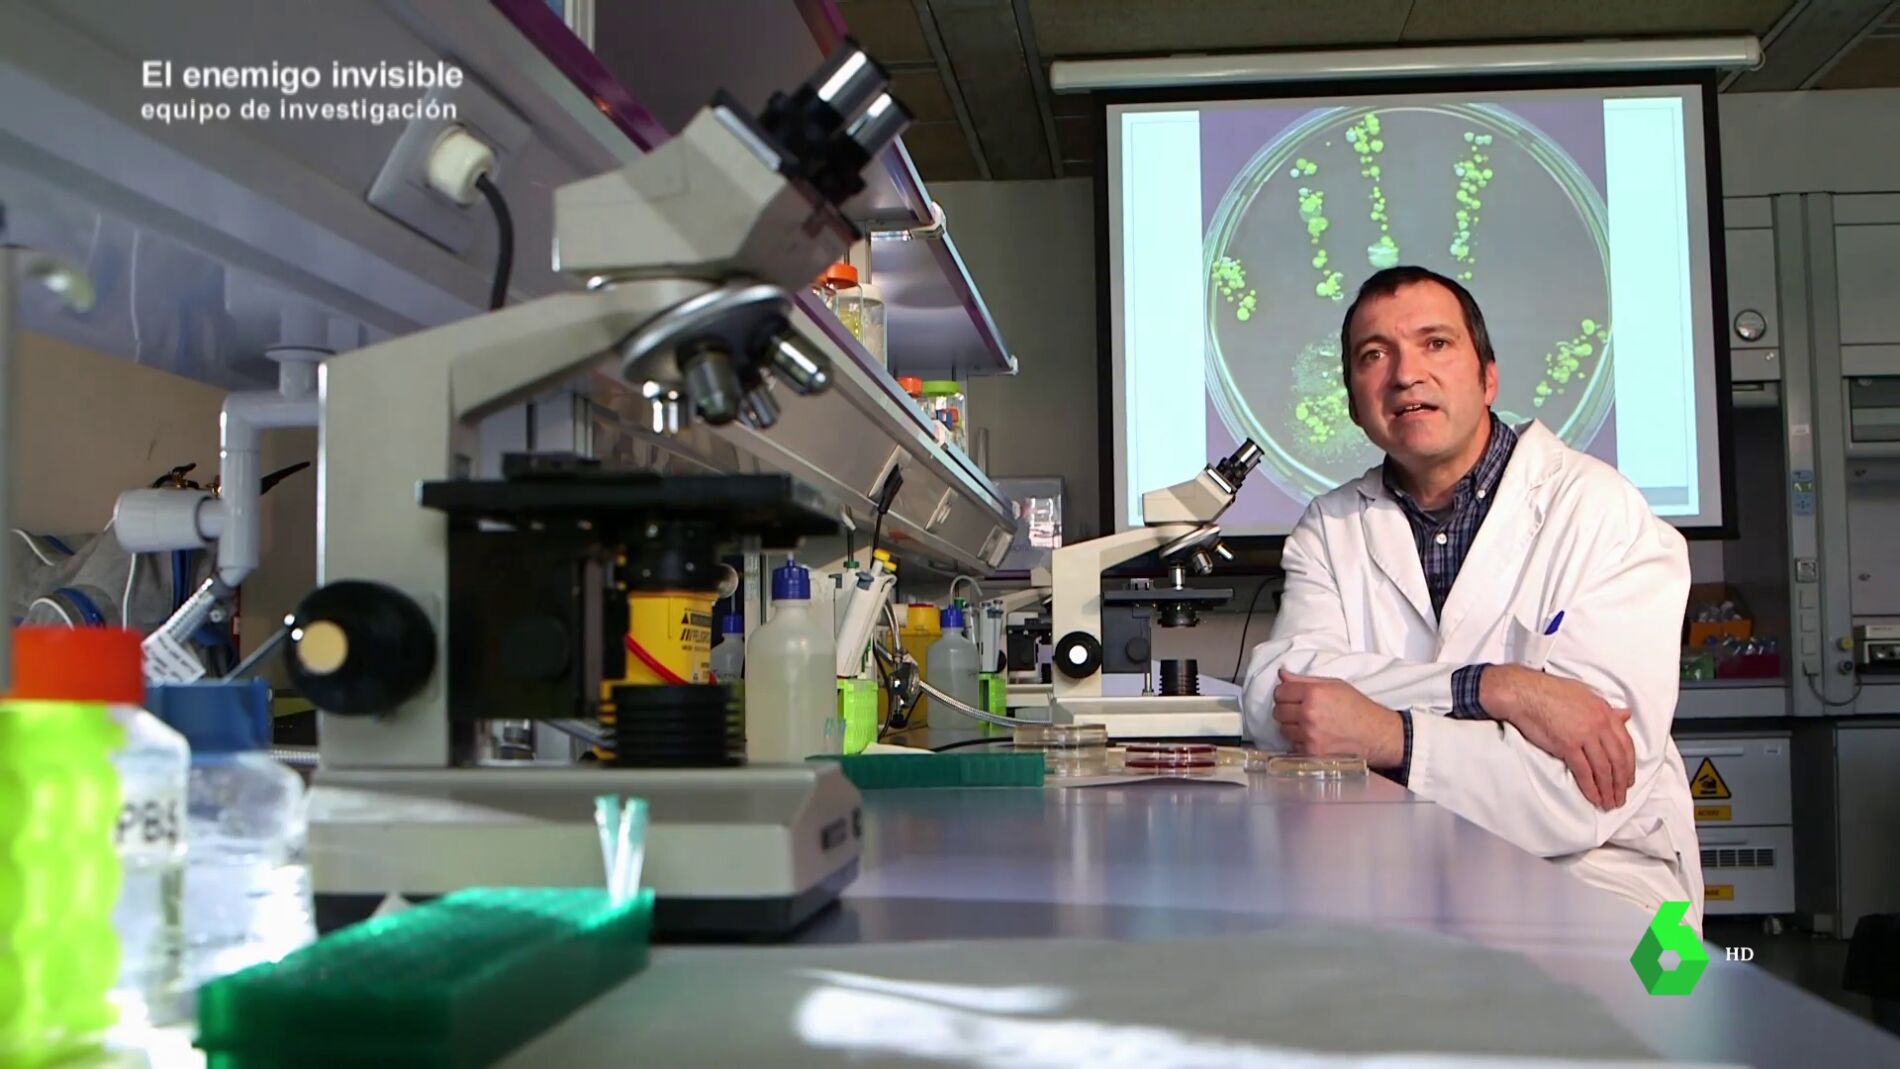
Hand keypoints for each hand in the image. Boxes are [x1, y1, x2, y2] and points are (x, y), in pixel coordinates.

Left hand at [1272, 668, 1404, 768]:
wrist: (1376, 734)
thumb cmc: (1358, 708)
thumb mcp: (1334, 685)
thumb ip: (1305, 679)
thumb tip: (1282, 674)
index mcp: (1314, 693)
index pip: (1280, 692)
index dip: (1285, 694)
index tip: (1292, 696)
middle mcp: (1309, 714)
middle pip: (1278, 711)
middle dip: (1286, 710)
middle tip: (1300, 711)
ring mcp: (1309, 735)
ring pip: (1283, 729)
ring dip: (1291, 727)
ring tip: (1309, 724)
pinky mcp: (1311, 752)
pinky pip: (1293, 745)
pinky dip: (1300, 742)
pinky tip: (1314, 736)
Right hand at [1483, 664, 1634, 810]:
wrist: (1525, 693)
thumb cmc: (1550, 692)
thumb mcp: (1585, 694)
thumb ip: (1606, 709)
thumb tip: (1625, 715)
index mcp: (1605, 712)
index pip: (1626, 744)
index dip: (1630, 766)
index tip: (1628, 780)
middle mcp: (1599, 724)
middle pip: (1618, 760)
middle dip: (1621, 783)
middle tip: (1620, 797)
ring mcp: (1585, 735)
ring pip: (1604, 769)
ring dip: (1608, 789)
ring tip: (1609, 802)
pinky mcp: (1568, 745)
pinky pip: (1584, 772)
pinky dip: (1590, 788)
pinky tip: (1593, 798)